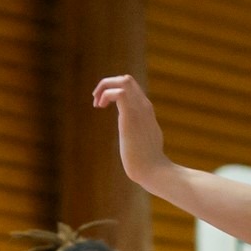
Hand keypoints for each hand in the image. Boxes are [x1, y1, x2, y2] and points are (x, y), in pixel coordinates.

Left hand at [92, 74, 174, 188]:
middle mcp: (144, 106)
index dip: (114, 91)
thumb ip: (140, 133)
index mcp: (146, 111)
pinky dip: (106, 95)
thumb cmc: (148, 162)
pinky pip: (119, 93)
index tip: (103, 104)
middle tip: (96, 101)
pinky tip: (100, 106)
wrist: (154, 171)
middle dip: (107, 84)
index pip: (131, 88)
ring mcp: (139, 109)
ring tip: (97, 102)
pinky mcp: (131, 117)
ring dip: (105, 86)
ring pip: (123, 80)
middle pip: (127, 79)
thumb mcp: (145, 141)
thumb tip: (136, 136)